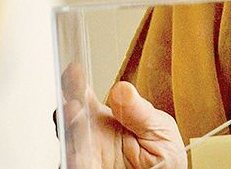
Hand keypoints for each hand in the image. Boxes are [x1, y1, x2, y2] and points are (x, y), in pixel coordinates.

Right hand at [60, 63, 186, 168]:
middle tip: (74, 104)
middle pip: (69, 120)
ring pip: (69, 144)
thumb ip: (139, 111)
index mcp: (107, 119)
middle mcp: (92, 137)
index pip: (85, 98)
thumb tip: (122, 88)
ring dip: (70, 135)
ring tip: (75, 123)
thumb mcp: (158, 127)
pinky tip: (80, 156)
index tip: (74, 71)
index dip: (76, 84)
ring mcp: (88, 156)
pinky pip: (75, 166)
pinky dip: (75, 161)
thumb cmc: (163, 153)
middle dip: (67, 110)